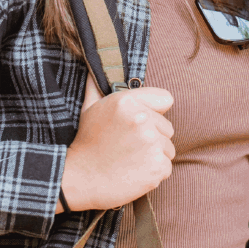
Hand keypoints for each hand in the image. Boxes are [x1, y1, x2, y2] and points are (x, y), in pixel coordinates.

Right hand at [60, 82, 175, 210]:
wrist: (80, 180)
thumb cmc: (86, 143)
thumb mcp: (90, 109)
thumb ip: (97, 87)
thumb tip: (94, 68)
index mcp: (127, 101)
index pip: (165, 99)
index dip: (153, 111)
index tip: (138, 123)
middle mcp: (142, 120)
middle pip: (167, 128)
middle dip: (153, 137)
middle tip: (127, 146)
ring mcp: (151, 144)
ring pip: (168, 148)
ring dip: (153, 155)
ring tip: (129, 160)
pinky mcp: (157, 166)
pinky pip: (166, 167)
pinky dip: (153, 172)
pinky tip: (134, 172)